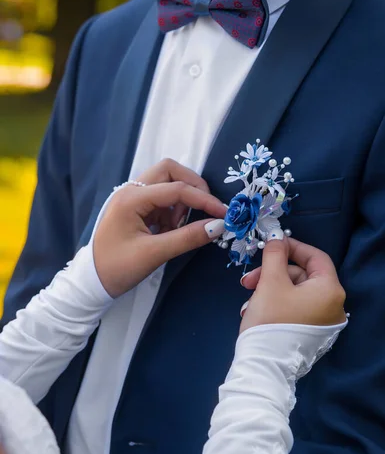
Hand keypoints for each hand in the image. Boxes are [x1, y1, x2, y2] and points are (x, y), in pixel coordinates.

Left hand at [93, 160, 225, 297]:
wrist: (91, 282)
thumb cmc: (117, 268)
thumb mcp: (154, 254)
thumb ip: (187, 238)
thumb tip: (219, 226)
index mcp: (132, 198)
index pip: (177, 189)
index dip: (204, 200)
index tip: (224, 214)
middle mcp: (131, 190)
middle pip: (170, 171)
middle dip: (192, 187)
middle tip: (205, 210)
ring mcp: (132, 198)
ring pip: (166, 182)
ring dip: (181, 200)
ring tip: (178, 229)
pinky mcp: (136, 208)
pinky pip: (161, 199)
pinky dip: (173, 210)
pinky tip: (169, 232)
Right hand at [240, 238, 346, 332]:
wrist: (265, 367)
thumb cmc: (271, 320)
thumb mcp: (270, 281)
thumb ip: (275, 254)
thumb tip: (277, 236)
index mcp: (330, 290)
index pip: (315, 256)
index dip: (292, 247)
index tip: (271, 246)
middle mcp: (334, 306)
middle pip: (302, 276)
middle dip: (273, 273)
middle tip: (249, 280)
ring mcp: (324, 323)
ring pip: (295, 293)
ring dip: (269, 290)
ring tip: (248, 301)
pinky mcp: (312, 336)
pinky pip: (295, 310)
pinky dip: (276, 305)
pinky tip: (255, 311)